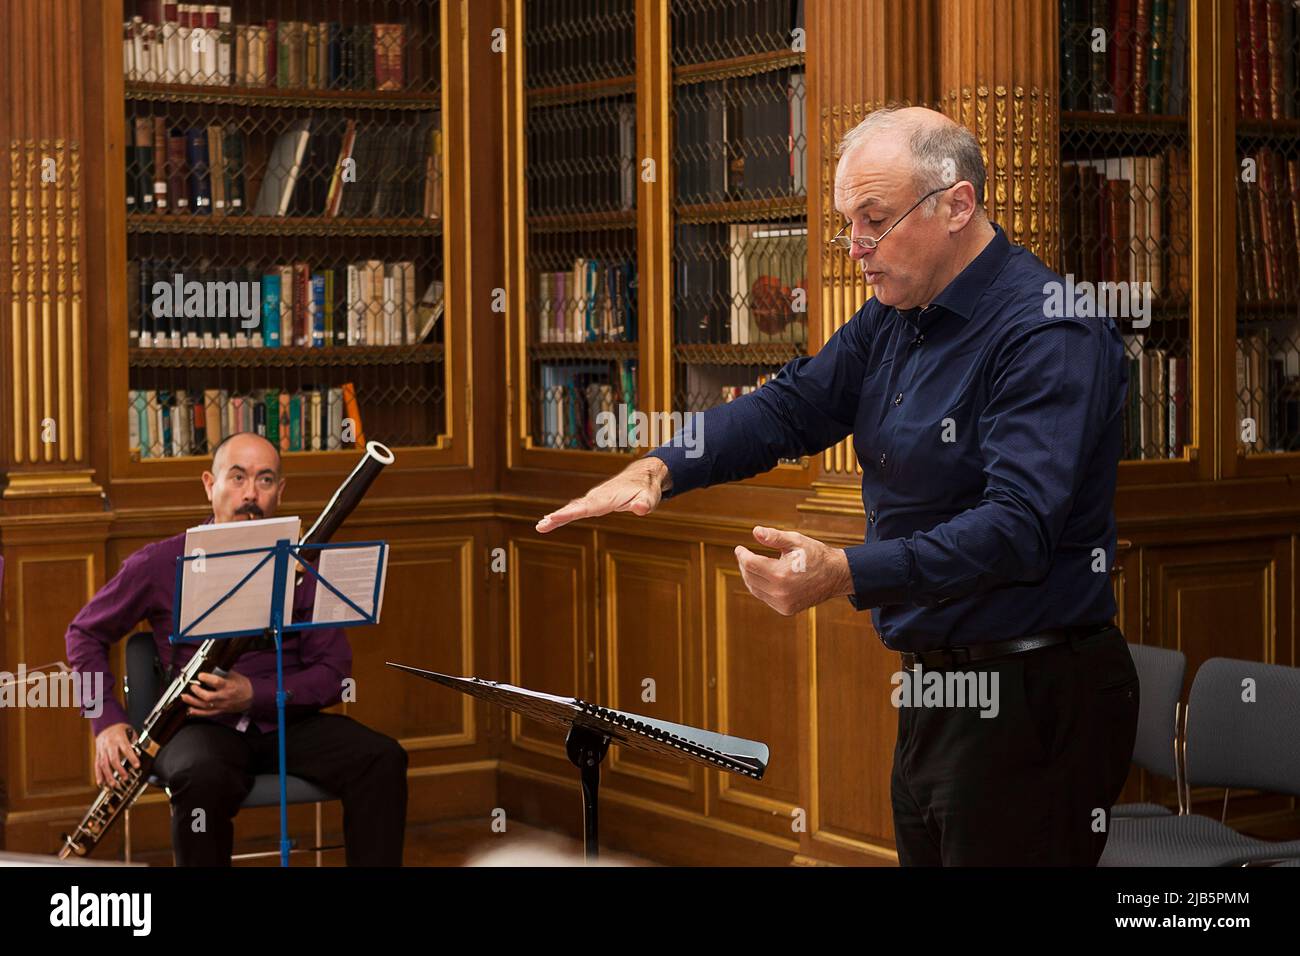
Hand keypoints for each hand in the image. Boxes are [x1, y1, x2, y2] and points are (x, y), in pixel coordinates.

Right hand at [94, 722, 139, 789]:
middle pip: (113, 759)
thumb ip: (134, 743)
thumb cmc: (121, 729)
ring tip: (113, 785)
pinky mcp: (97, 754)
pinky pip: (97, 765)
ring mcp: (102, 750)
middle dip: (119, 770)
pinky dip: (99, 775)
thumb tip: (140, 753)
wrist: (106, 725)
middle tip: (125, 778)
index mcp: (119, 738)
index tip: (137, 766)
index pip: (126, 749)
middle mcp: (109, 744)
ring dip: (108, 776)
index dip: (132, 758)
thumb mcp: (130, 732)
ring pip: (103, 764)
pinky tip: (101, 783)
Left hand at [181, 670, 253, 717]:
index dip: (206, 678)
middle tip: (192, 686)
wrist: (252, 697)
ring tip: (184, 696)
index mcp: (229, 686)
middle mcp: (224, 696)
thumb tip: (210, 668)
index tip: (200, 675)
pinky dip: (197, 712)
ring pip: (204, 705)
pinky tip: (189, 709)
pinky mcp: (220, 711)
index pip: (216, 682)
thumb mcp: (235, 676)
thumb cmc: (243, 685)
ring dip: (193, 701)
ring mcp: (221, 705)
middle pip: (208, 696)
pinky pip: (207, 713)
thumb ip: (222, 673)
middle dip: (197, 691)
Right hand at [535, 457, 670, 532]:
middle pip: (575, 508)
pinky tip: (552, 520)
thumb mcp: (650, 497)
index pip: (587, 507)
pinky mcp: (594, 501)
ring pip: (573, 508)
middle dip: (558, 516)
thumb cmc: (647, 488)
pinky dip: (563, 514)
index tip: (555, 517)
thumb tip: (641, 509)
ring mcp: (595, 498)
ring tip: (541, 526)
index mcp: (608, 498)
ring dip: (557, 516)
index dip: (571, 513)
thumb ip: (644, 504)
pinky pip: (576, 508)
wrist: (643, 475)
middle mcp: (598, 497)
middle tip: (541, 526)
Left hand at [734, 526, 855, 616]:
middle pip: (750, 577)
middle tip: (744, 555)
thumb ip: (774, 537)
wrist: (836, 576)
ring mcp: (783, 603)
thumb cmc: (815, 555)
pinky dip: (760, 587)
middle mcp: (780, 592)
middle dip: (744, 564)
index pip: (750, 564)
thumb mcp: (795, 541)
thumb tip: (755, 531)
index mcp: (781, 574)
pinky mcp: (786, 609)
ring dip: (750, 576)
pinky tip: (763, 576)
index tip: (739, 548)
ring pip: (755, 589)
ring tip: (752, 564)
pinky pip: (765, 597)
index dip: (742, 555)